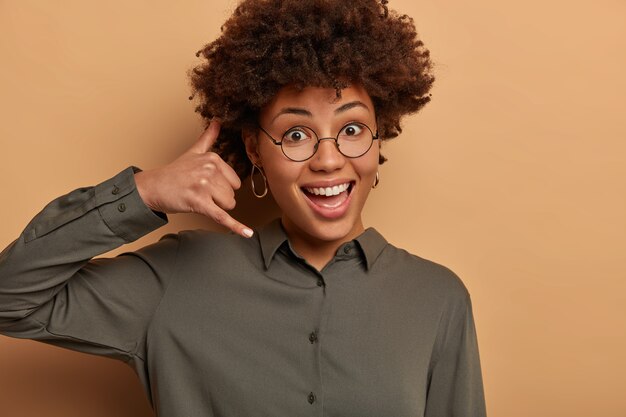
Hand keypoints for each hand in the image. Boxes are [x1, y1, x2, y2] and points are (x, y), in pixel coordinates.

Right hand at [134, 120, 253, 237]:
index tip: (206, 184)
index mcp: (213, 158)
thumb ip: (208, 138)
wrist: (152, 187)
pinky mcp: (199, 203)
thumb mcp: (193, 152)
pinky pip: (222, 217)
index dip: (222, 188)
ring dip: (215, 208)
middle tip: (199, 193)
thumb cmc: (174, 173)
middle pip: (233, 195)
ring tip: (198, 199)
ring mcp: (204, 186)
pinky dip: (236, 227)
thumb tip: (217, 120)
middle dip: (219, 199)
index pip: (236, 182)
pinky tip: (247, 234)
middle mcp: (210, 170)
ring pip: (228, 206)